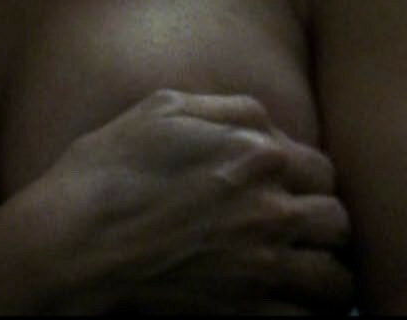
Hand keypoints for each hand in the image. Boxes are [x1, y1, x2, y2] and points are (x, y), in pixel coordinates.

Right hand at [29, 89, 354, 314]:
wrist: (70, 243)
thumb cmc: (105, 172)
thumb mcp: (160, 110)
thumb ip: (226, 108)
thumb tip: (266, 123)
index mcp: (257, 154)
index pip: (321, 169)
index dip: (305, 181)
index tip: (287, 193)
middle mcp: (271, 209)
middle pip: (336, 222)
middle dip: (322, 227)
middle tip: (298, 234)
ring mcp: (262, 265)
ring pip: (335, 280)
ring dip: (326, 277)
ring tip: (307, 277)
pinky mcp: (246, 311)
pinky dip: (306, 316)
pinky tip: (288, 307)